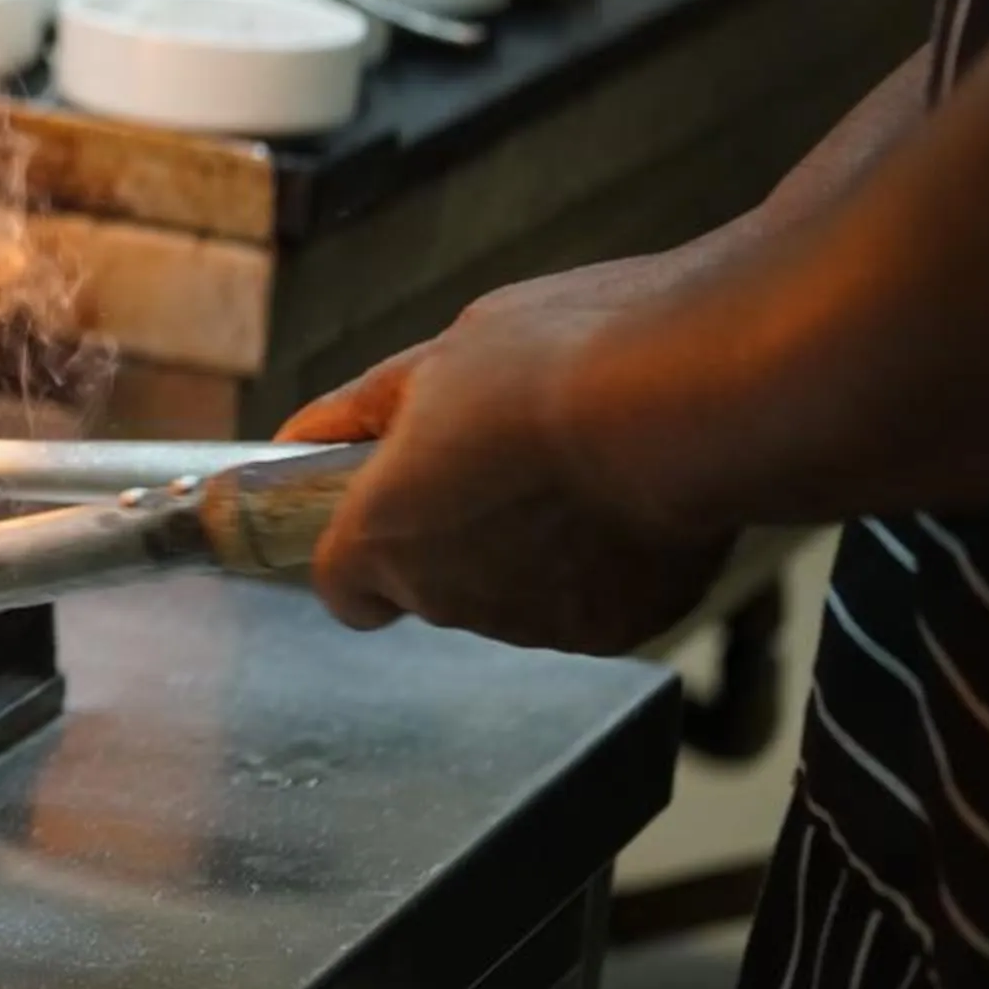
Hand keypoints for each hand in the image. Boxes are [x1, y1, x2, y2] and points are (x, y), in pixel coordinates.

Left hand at [277, 255, 733, 653]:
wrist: (691, 398)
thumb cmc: (557, 361)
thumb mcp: (436, 358)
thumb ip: (363, 412)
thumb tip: (297, 437)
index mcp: (384, 533)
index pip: (341, 585)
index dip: (360, 547)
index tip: (391, 507)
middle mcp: (447, 597)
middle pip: (430, 586)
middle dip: (452, 535)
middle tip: (501, 459)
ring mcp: (532, 624)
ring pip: (510, 598)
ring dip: (527, 553)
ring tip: (574, 470)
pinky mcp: (614, 630)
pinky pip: (587, 603)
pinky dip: (598, 568)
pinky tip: (623, 500)